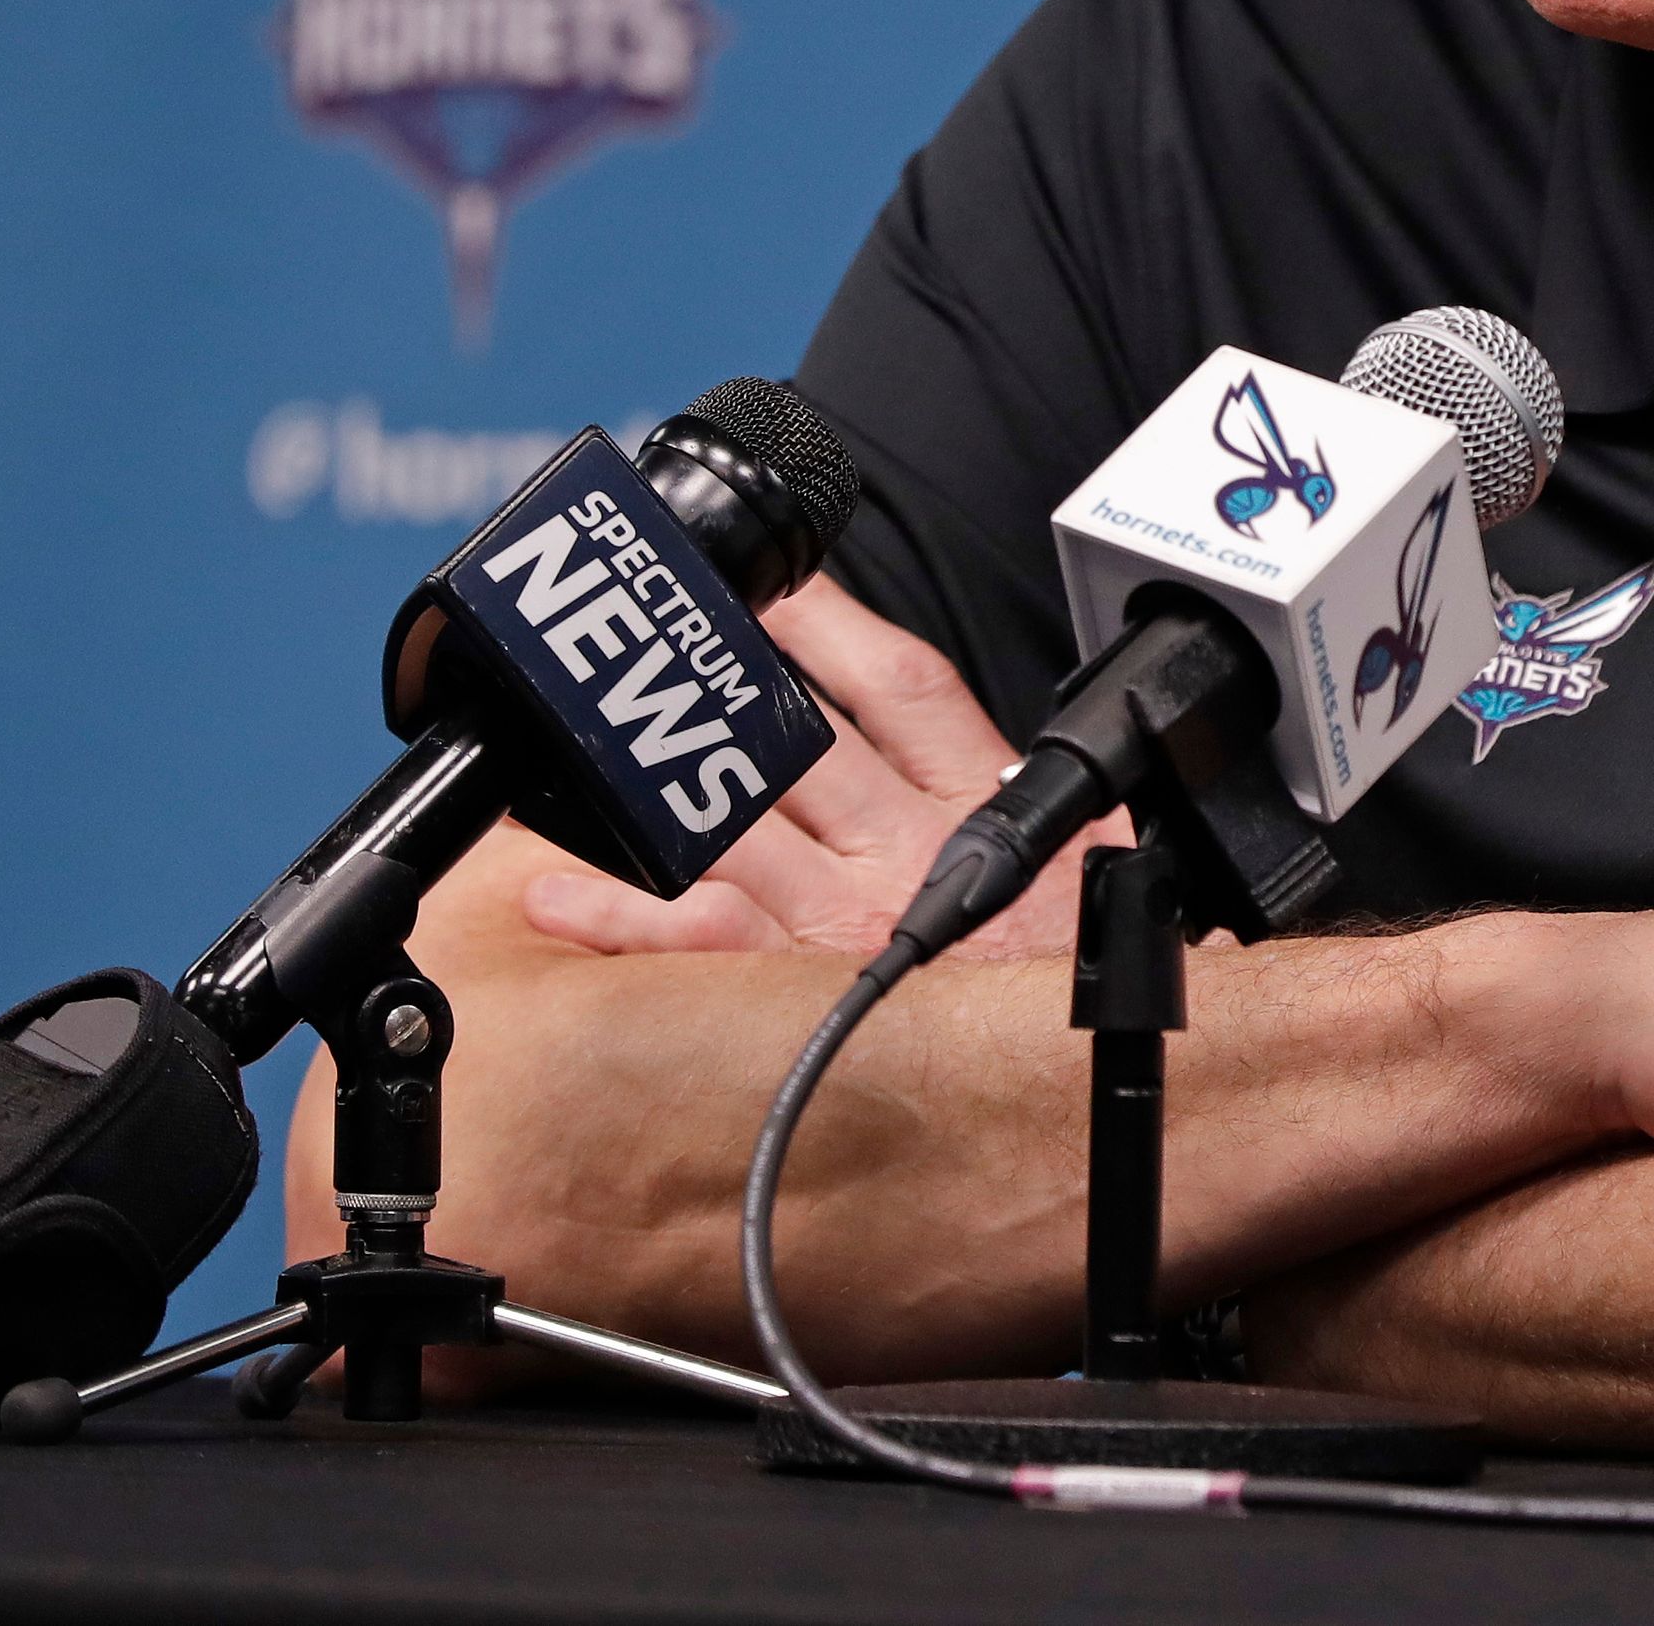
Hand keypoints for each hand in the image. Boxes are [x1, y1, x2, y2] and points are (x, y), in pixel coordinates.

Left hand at [517, 579, 1112, 962]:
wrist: (1101, 1076)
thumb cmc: (1082, 962)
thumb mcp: (1092, 843)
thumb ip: (1029, 782)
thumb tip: (974, 739)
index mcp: (983, 797)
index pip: (900, 682)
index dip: (830, 620)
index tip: (769, 576)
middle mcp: (909, 846)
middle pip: (795, 740)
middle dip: (709, 689)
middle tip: (625, 643)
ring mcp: (850, 919)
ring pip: (729, 826)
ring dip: (638, 788)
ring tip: (559, 751)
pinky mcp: (808, 992)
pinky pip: (701, 941)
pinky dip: (621, 919)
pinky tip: (552, 897)